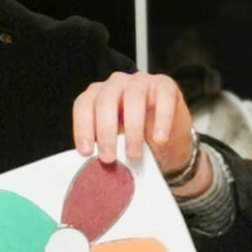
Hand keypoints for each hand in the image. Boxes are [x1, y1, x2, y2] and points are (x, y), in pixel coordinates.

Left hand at [71, 72, 208, 196]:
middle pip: (106, 100)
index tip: (86, 151)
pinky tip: (159, 139)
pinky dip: (162, 119)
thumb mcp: (116, 145)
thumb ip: (104, 149)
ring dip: (132, 128)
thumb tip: (94, 169)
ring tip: (133, 154)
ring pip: (133, 96)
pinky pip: (163, 97)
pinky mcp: (166, 86)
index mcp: (98, 96)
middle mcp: (117, 85)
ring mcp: (141, 82)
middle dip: (106, 131)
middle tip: (108, 157)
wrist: (169, 142)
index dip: (82, 127)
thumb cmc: (137, 141)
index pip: (84, 105)